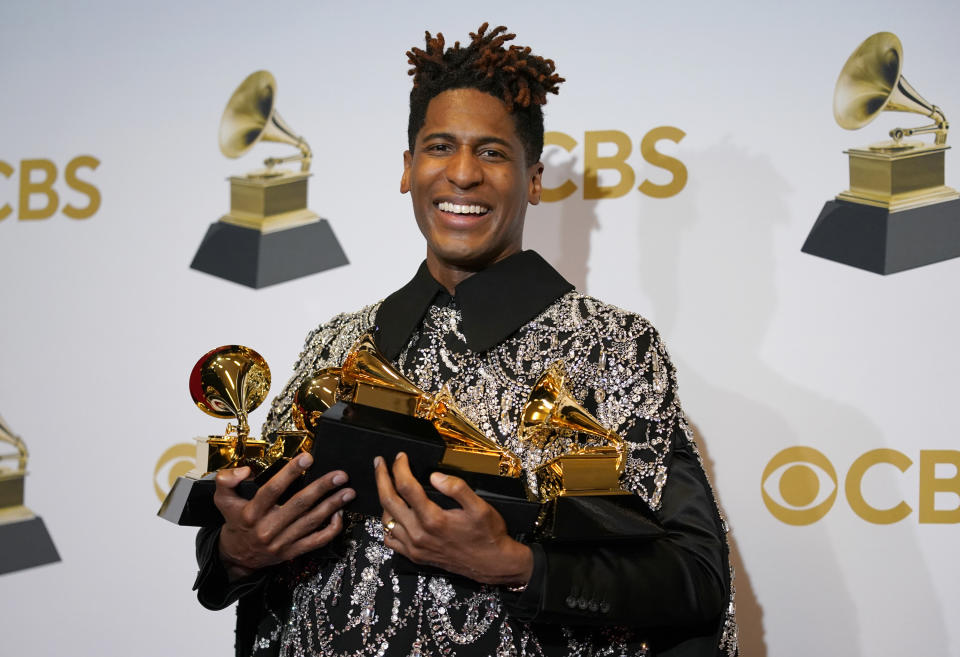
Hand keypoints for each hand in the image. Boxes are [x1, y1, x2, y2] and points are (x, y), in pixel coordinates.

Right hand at [214, 453, 354, 579]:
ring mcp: (282, 542)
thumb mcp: (222, 500)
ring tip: (348, 491)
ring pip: (312, 522)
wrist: (236, 557)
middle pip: (299, 505)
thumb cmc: (235, 522)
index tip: (307, 458)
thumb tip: (246, 470)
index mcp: (251, 513)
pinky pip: (317, 541)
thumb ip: (227, 481)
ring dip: (333, 505)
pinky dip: (331, 529)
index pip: (273, 489)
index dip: (291, 472)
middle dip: (322, 488)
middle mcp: (268, 528)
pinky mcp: (292, 552)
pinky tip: (340, 514)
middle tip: (340, 475)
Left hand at [374, 452, 531, 585]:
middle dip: (381, 478)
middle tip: (380, 463)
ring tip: (387, 484)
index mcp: (433, 519)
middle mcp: (419, 534)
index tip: (400, 457)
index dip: (400, 468)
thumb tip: (435, 476)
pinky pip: (390, 539)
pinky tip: (393, 514)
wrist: (491, 564)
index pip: (406, 486)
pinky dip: (386, 524)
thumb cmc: (487, 535)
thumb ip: (457, 488)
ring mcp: (415, 547)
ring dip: (383, 499)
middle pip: (389, 501)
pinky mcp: (415, 556)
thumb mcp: (480, 507)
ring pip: (386, 520)